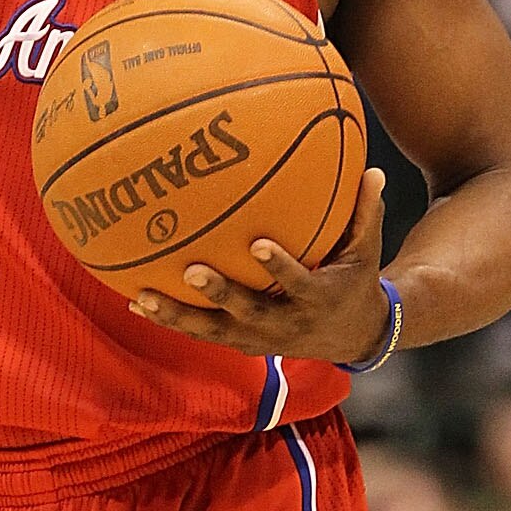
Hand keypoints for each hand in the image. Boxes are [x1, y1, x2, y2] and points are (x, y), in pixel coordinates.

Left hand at [128, 169, 390, 362]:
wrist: (353, 336)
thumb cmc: (354, 280)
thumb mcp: (366, 250)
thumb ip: (365, 211)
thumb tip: (374, 167)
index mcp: (316, 298)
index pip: (298, 282)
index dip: (278, 267)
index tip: (258, 243)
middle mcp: (286, 324)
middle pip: (248, 312)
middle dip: (221, 293)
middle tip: (192, 270)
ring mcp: (260, 339)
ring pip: (214, 331)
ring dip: (178, 316)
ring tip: (142, 298)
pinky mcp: (242, 343)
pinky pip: (202, 333)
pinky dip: (172, 320)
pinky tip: (136, 301)